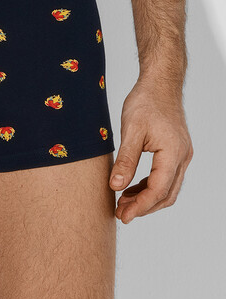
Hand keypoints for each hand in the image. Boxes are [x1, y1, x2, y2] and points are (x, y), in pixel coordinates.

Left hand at [109, 76, 193, 222]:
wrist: (160, 83)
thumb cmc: (146, 101)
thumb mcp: (131, 130)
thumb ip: (125, 160)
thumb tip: (116, 186)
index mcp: (173, 153)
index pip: (158, 190)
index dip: (140, 206)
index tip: (123, 215)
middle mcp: (182, 157)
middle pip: (166, 194)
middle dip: (143, 207)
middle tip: (121, 214)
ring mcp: (181, 154)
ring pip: (167, 187)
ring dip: (147, 198)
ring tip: (123, 203)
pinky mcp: (176, 151)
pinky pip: (166, 176)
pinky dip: (150, 186)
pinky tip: (132, 187)